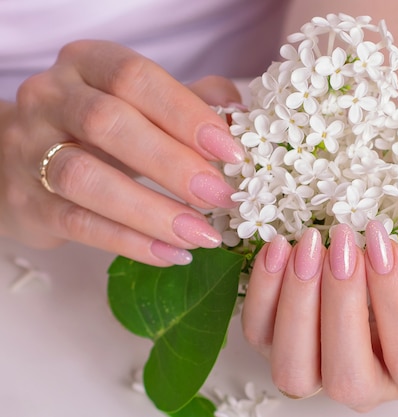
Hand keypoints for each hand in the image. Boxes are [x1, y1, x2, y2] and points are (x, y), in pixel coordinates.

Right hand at [0, 40, 243, 265]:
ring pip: (86, 178)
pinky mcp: (26, 202)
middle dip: (173, 164)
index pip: (135, 77)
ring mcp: (30, 150)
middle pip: (108, 124)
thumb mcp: (141, 104)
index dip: (186, 113)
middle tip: (220, 196)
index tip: (231, 151)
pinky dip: (129, 242)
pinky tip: (171, 254)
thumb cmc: (100, 129)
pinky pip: (77, 223)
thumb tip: (241, 117)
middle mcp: (51, 98)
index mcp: (87, 63)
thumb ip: (190, 102)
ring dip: (152, 211)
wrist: (21, 157)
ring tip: (201, 235)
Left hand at [241, 220, 397, 410]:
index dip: (395, 300)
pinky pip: (259, 334)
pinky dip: (263, 291)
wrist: (386, 249)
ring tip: (308, 248)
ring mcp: (318, 368)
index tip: (382, 241)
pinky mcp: (278, 344)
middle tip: (342, 243)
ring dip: (298, 306)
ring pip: (296, 370)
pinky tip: (279, 248)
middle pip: (348, 376)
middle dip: (343, 305)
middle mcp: (369, 383)